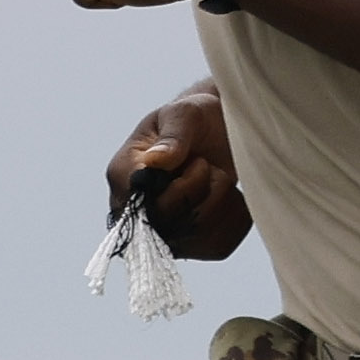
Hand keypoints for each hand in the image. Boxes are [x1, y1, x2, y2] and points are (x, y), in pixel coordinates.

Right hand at [104, 89, 248, 257]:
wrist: (220, 133)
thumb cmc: (196, 119)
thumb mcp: (185, 114)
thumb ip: (172, 136)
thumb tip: (156, 162)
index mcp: (124, 173)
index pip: (140, 203)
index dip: (178, 188)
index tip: (198, 161)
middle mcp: (135, 210)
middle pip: (170, 224)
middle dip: (201, 189)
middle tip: (205, 163)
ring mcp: (162, 231)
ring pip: (197, 236)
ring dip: (220, 201)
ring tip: (215, 175)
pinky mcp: (191, 245)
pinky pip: (219, 245)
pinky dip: (235, 218)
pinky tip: (231, 195)